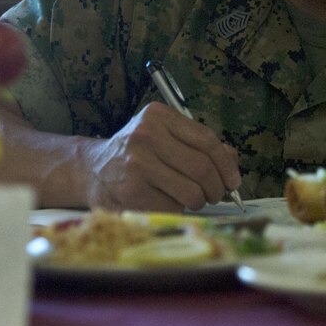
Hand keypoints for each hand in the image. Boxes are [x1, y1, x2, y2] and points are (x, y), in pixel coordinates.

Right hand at [82, 102, 240, 211]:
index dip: (226, 164)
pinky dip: (179, 209)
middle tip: (217, 194)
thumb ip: (197, 143)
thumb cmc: (137, 153)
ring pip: (191, 190)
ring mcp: (137, 163)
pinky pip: (173, 206)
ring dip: (200, 201)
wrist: (91, 170)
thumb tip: (232, 160)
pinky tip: (170, 203)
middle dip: (217, 187)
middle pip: (201, 166)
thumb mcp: (164, 136)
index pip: (206, 140)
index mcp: (159, 116)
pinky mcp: (132, 191)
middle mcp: (147, 135)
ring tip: (196, 200)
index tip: (234, 180)